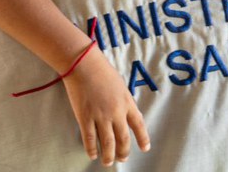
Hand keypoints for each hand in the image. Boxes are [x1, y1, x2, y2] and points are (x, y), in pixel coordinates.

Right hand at [62, 47, 149, 166]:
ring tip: (108, 162)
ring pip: (108, 143)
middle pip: (123, 138)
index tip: (145, 148)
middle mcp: (116, 112)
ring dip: (109, 155)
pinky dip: (92, 149)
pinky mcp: (85, 117)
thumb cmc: (100, 69)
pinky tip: (92, 154)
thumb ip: (122, 99)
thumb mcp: (119, 84)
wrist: (83, 64)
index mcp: (127, 102)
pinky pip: (90, 138)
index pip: (139, 125)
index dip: (143, 138)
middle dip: (123, 151)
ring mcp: (101, 116)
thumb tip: (122, 111)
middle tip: (122, 159)